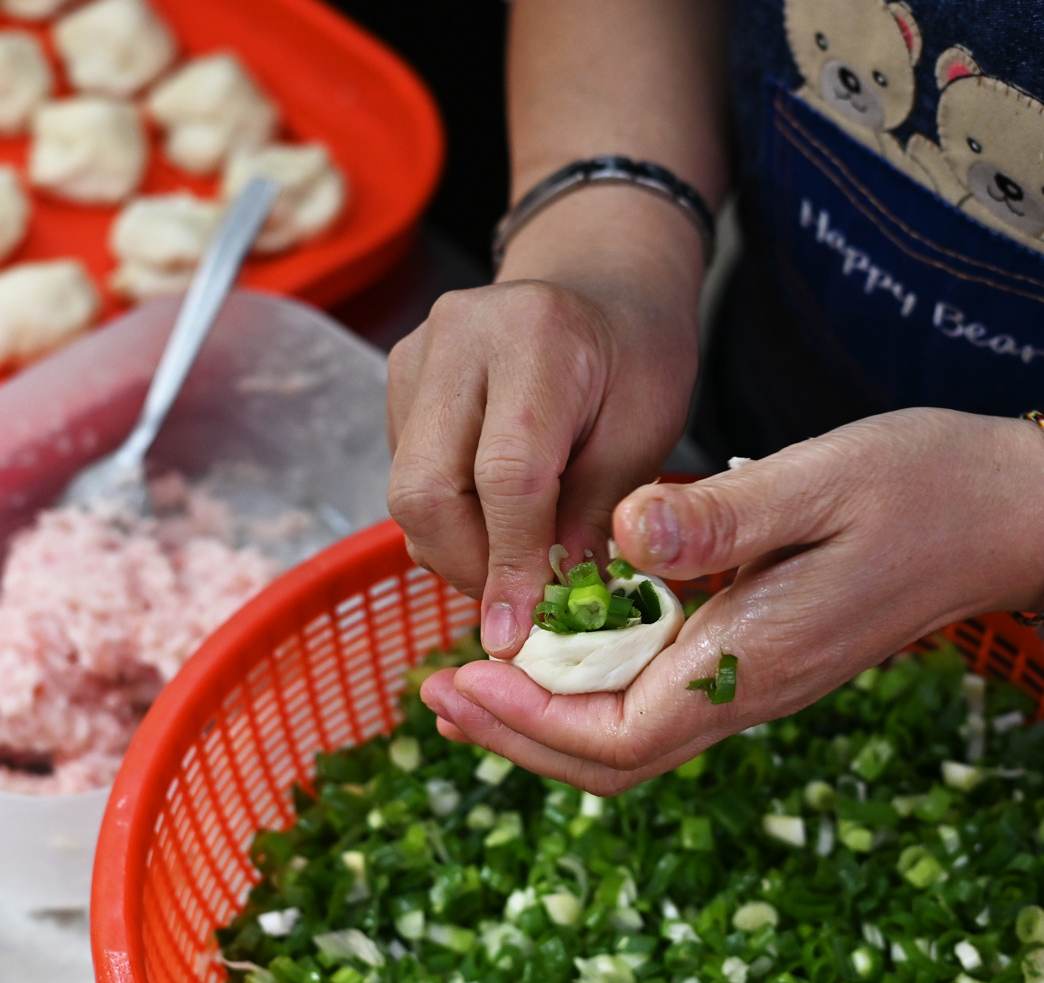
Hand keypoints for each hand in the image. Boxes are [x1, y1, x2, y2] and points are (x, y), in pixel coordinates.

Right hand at [387, 187, 703, 658]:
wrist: (600, 287)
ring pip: (406, 491)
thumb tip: (543, 604)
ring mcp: (415, 354)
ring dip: (455, 549)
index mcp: (536, 337)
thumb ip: (595, 512)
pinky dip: (447, 518)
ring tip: (514, 563)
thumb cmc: (637, 359)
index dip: (510, 563)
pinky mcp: (397, 377)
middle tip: (515, 607)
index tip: (518, 633)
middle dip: (468, 567)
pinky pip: (405, 474)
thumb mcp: (646, 432)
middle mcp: (458, 336)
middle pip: (426, 488)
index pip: (506, 475)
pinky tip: (496, 519)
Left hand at [419, 408, 1043, 793]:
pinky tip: (559, 642)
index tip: (458, 681)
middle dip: (520, 736)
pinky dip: (594, 684)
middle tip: (438, 694)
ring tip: (475, 677)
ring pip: (633, 733)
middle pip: (614, 756)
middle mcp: (753, 686)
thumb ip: (721, 517)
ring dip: (549, 715)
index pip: (620, 735)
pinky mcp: (765, 650)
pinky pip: (661, 695)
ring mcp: (761, 675)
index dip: (531, 722)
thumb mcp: (821, 479)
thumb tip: (625, 535)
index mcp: (757, 657)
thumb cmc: (925, 486)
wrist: (1011, 512)